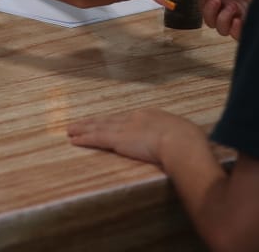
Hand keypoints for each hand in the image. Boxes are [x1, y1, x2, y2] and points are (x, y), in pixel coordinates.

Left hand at [67, 108, 203, 164]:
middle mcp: (136, 118)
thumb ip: (178, 137)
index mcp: (152, 115)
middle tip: (80, 122)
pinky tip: (74, 139)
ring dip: (84, 129)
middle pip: (110, 119)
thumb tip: (184, 143)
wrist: (181, 142)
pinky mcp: (119, 140)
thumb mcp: (184, 134)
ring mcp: (126, 128)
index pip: (127, 118)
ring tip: (71, 129)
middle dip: (94, 122)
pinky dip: (84, 138)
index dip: (115, 121)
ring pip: (99, 127)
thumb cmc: (188, 140)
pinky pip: (97, 138)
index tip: (106, 122)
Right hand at [180, 0, 258, 38]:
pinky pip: (233, 35)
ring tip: (231, 7)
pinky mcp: (248, 26)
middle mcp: (230, 2)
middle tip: (218, 0)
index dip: (203, 1)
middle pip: (209, 18)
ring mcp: (239, 15)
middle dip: (209, 10)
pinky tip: (238, 18)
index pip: (205, 3)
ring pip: (220, 28)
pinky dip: (233, 27)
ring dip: (221, 18)